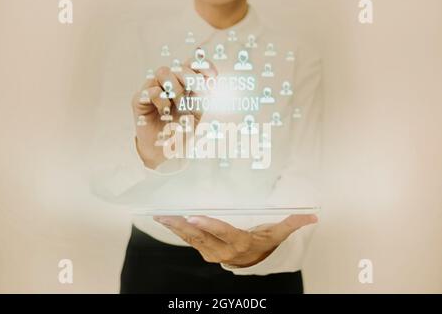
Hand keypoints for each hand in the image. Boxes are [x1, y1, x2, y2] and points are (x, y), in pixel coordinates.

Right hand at [131, 58, 217, 168]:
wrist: (162, 152)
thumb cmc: (180, 132)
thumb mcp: (197, 114)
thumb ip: (203, 96)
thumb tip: (211, 78)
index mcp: (186, 85)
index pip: (194, 65)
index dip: (204, 65)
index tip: (212, 75)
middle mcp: (170, 83)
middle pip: (181, 66)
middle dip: (190, 78)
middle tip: (193, 94)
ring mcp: (154, 88)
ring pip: (164, 71)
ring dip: (176, 89)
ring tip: (177, 105)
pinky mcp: (140, 98)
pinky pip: (152, 90)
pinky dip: (161, 101)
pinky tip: (164, 111)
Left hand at [153, 214, 317, 267]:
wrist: (251, 260)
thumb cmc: (263, 242)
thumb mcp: (277, 233)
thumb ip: (292, 223)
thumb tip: (313, 216)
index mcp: (240, 243)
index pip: (223, 233)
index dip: (209, 225)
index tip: (193, 217)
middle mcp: (222, 250)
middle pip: (200, 237)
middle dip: (182, 226)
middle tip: (167, 214)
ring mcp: (210, 252)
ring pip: (190, 239)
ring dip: (174, 227)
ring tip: (160, 214)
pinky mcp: (203, 250)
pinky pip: (187, 240)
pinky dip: (176, 230)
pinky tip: (165, 219)